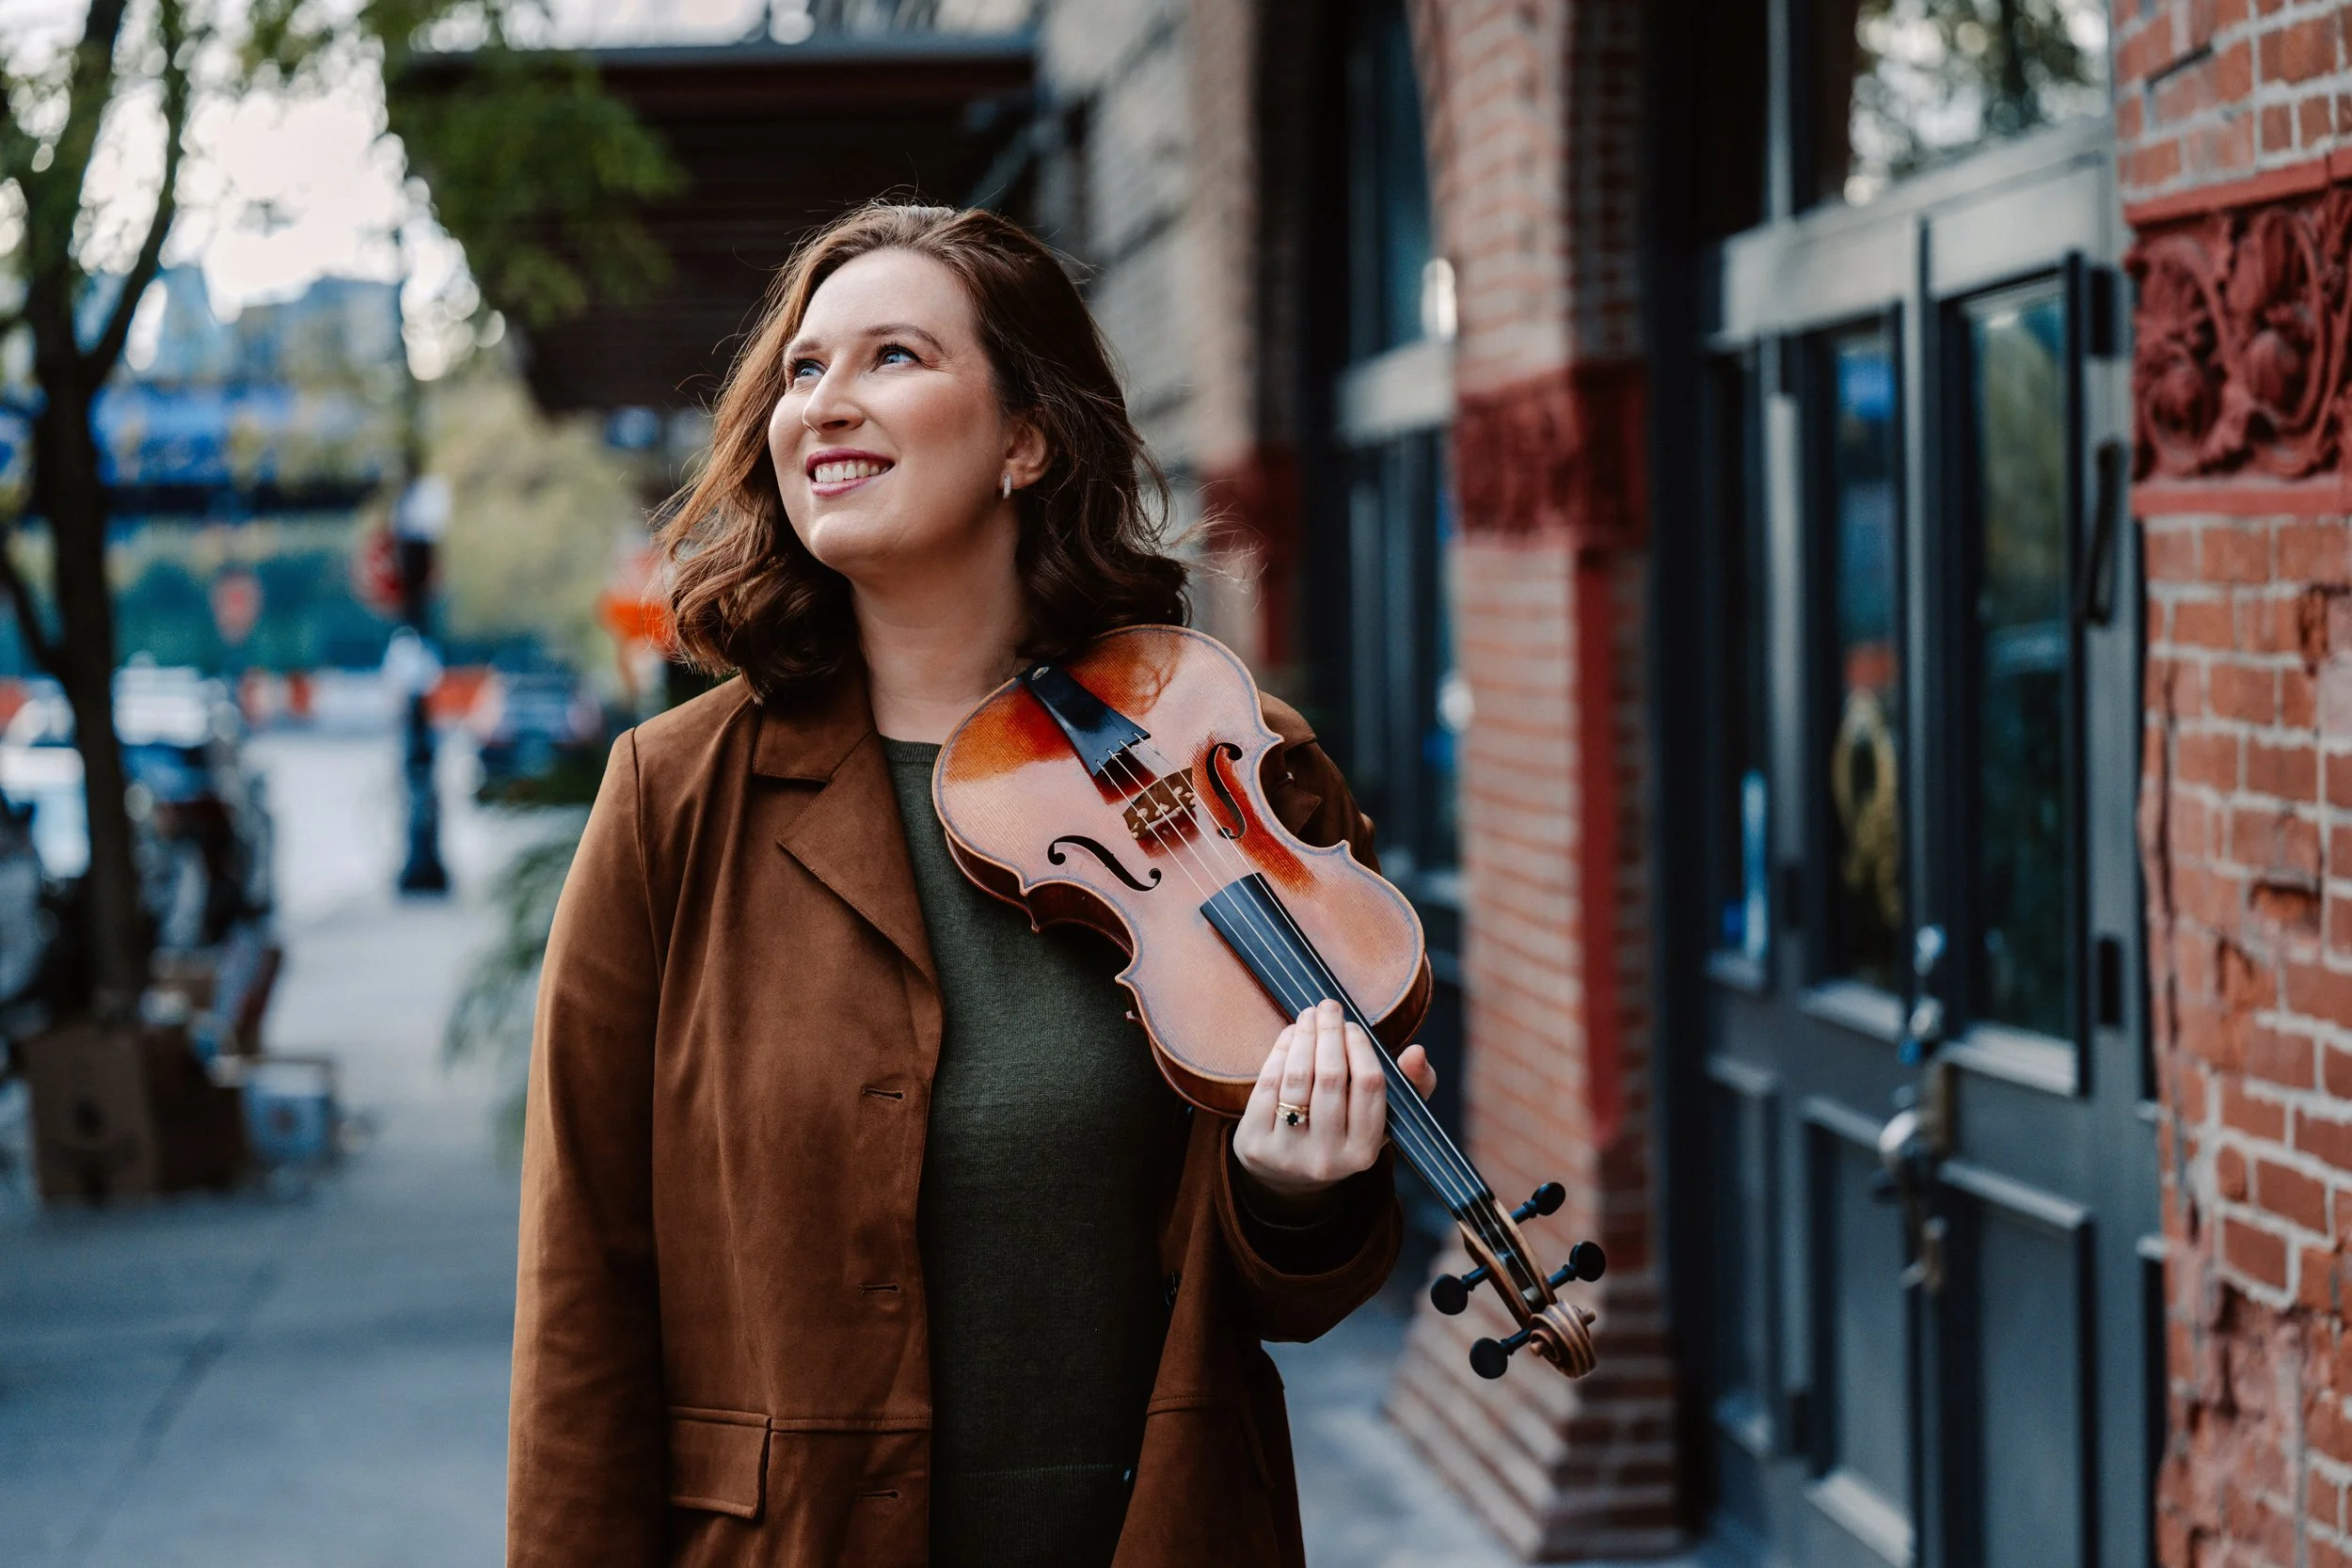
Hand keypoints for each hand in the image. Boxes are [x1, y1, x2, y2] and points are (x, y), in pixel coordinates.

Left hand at [1231, 1000, 1437, 1219]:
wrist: (1286, 1176)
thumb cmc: (1343, 1133)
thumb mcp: (1382, 1119)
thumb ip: (1412, 1085)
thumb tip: (1417, 1053)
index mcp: (1364, 1151)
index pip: (1369, 1085)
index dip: (1360, 1047)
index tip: (1353, 1025)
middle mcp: (1327, 1158)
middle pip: (1330, 1078)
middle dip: (1329, 1033)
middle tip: (1328, 1007)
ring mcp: (1288, 1153)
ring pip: (1297, 1078)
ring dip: (1303, 1037)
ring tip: (1308, 1016)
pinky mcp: (1256, 1144)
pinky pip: (1268, 1085)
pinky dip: (1279, 1053)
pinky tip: (1289, 1037)